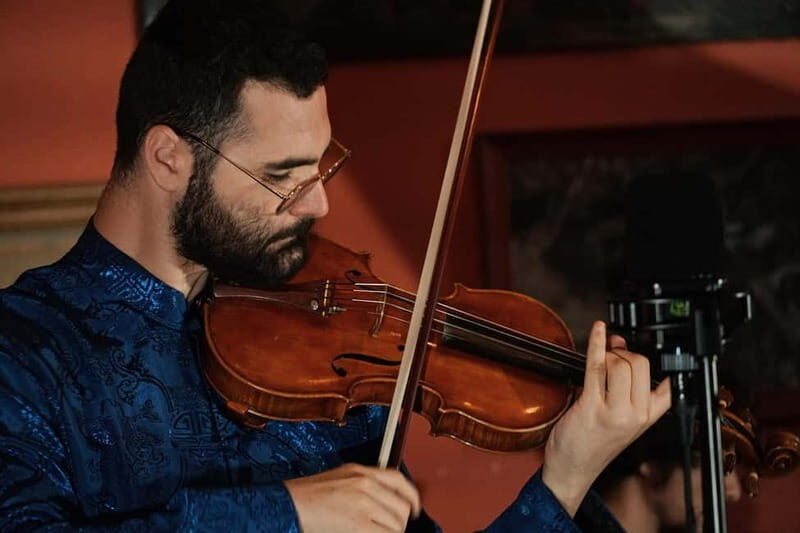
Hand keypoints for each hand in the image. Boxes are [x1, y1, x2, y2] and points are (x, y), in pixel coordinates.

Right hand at [284, 463, 420, 532]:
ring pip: (397, 525)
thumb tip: (383, 501)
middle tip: (385, 529)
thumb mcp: (339, 479)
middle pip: (401, 507)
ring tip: (372, 532)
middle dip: (397, 523)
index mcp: (361, 471)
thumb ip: (363, 485)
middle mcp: (366, 483)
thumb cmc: (307, 497)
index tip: (415, 508)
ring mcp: (364, 503)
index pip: (399, 480)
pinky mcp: (360, 523)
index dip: (412, 497)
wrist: (288, 505)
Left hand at [542, 321, 670, 515]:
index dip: (661, 362)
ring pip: (620, 364)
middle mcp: (635, 415)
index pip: (670, 384)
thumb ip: (626, 385)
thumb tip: (620, 343)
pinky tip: (597, 331)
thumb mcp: (622, 418)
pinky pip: (597, 366)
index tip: (652, 346)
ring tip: (603, 358)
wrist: (572, 469)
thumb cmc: (593, 441)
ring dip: (609, 353)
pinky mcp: (592, 406)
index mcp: (648, 417)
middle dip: (625, 353)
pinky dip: (596, 343)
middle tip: (614, 357)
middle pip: (641, 365)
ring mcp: (615, 412)